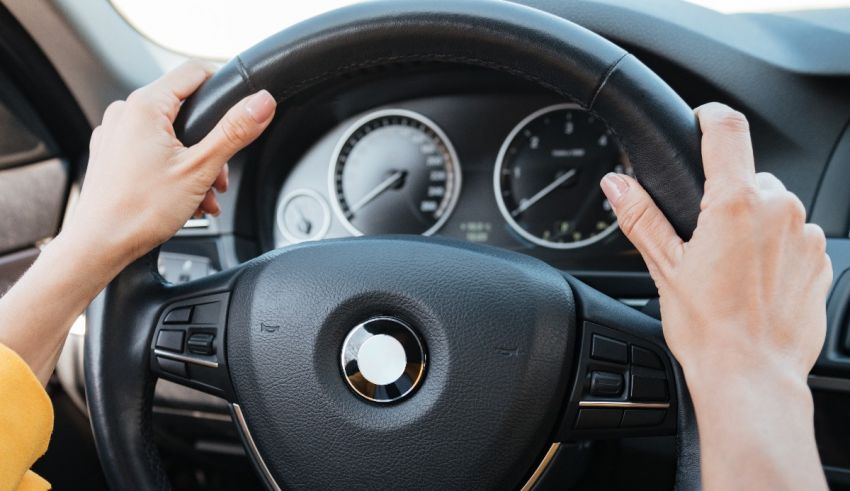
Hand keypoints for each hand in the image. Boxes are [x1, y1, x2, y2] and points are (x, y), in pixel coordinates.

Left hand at [63, 60, 276, 268]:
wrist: (99, 246)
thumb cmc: (138, 212)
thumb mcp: (200, 169)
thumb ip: (234, 131)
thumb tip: (262, 102)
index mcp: (144, 106)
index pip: (194, 71)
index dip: (223, 89)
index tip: (239, 113)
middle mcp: (124, 113)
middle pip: (185, 109)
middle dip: (210, 143)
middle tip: (216, 176)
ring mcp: (115, 134)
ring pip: (170, 133)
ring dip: (194, 161)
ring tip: (200, 194)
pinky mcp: (111, 154)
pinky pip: (151, 149)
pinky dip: (172, 168)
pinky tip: (182, 196)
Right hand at [600, 102, 829, 489]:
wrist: (752, 375)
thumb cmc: (708, 327)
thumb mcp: (663, 266)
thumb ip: (640, 215)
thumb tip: (617, 182)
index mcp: (734, 203)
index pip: (728, 128)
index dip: (711, 116)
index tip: (702, 122)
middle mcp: (779, 208)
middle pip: (748, 176)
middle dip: (726, 196)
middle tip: (704, 239)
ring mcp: (804, 234)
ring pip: (773, 206)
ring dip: (753, 223)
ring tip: (731, 268)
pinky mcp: (821, 259)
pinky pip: (794, 236)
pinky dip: (775, 249)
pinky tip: (754, 282)